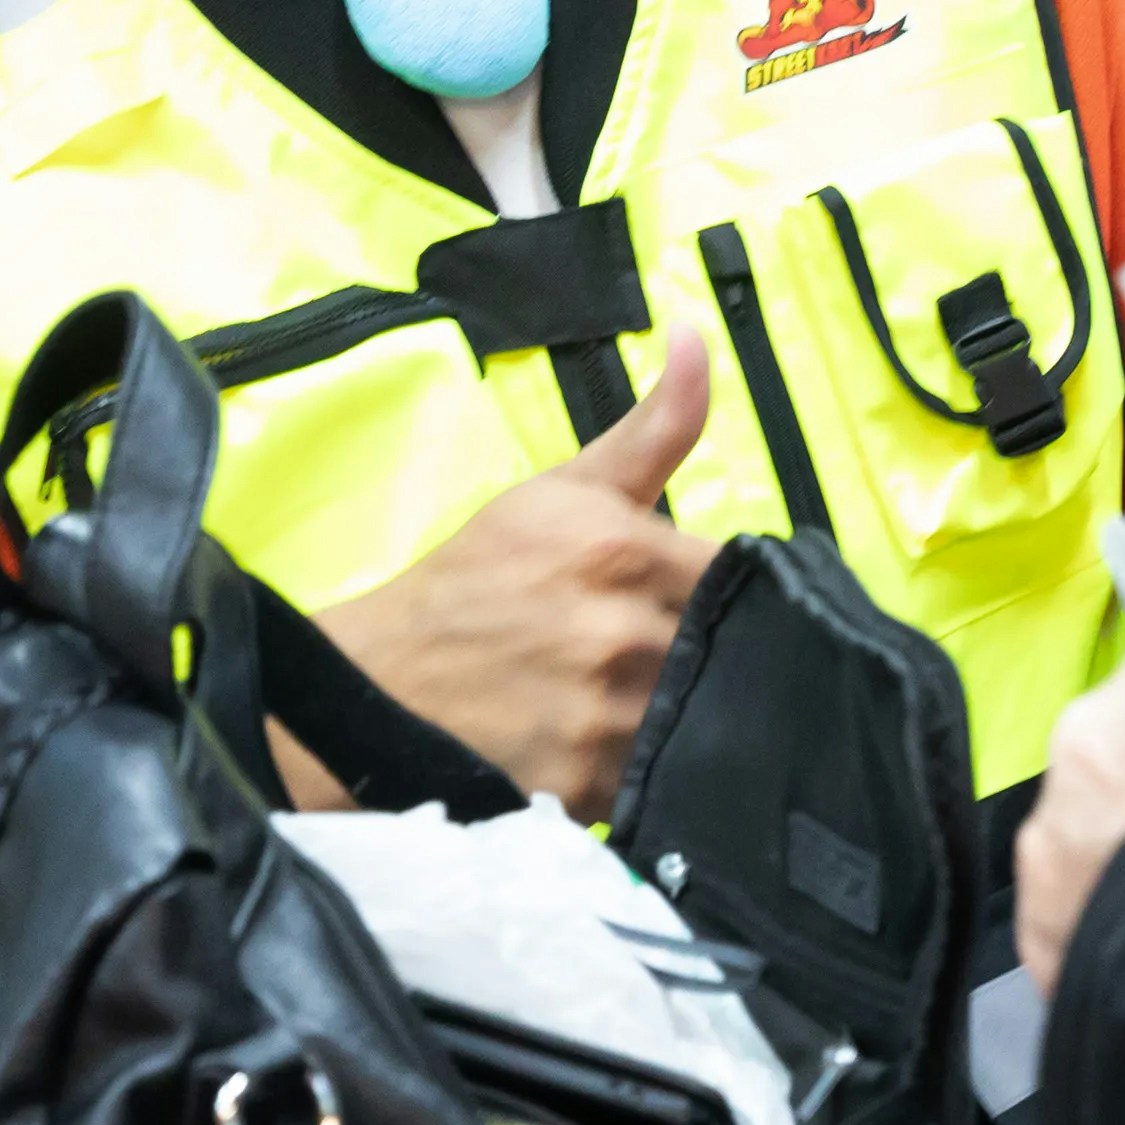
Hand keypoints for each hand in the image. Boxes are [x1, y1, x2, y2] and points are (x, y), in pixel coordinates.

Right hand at [278, 333, 722, 814]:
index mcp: (626, 551)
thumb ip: (655, 425)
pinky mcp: (591, 787)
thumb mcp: (565, 489)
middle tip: (679, 654)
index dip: (733, 592)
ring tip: (657, 701)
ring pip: (707, 715)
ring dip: (695, 712)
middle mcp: (624, 635)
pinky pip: (667, 778)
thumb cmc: (479, 580)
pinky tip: (632, 747)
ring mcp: (608, 717)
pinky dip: (661, 765)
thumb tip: (696, 337)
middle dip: (717, 652)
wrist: (382, 683)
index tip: (708, 602)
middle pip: (731, 649)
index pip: (742, 577)